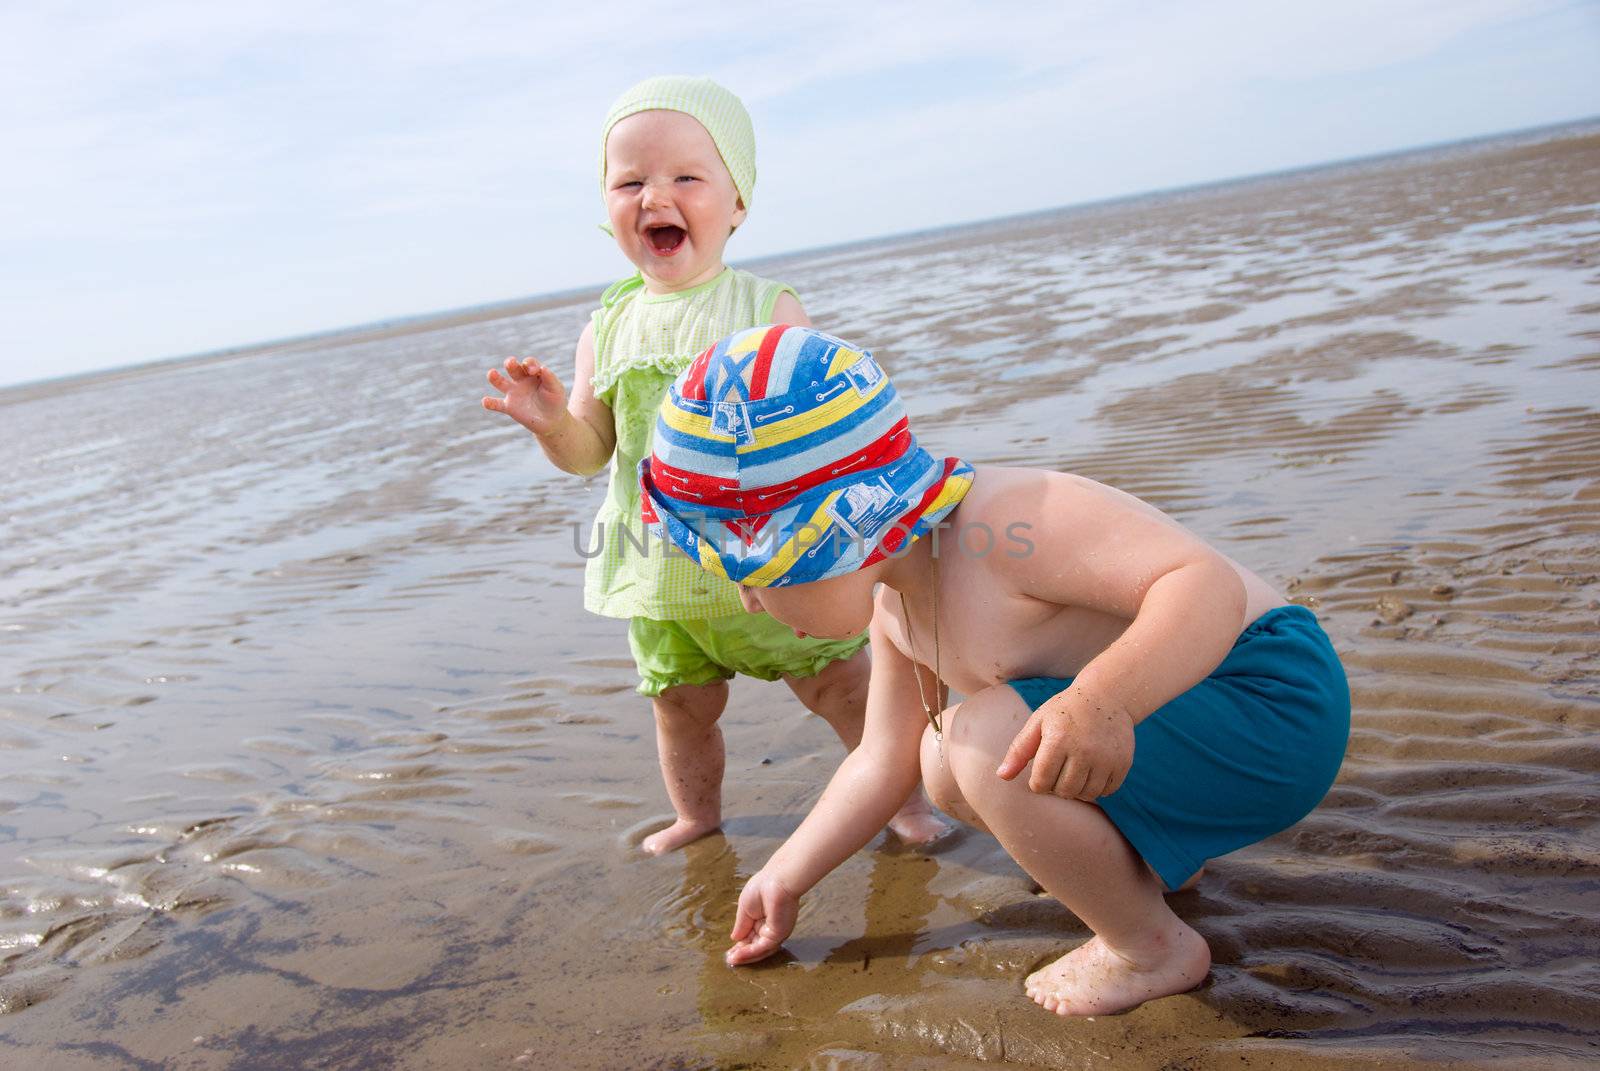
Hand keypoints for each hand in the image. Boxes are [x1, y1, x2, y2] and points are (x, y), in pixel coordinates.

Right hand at [482, 357, 568, 435]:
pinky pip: (497, 404)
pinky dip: (490, 403)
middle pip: (513, 367)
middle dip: (510, 363)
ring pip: (500, 382)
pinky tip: (486, 401)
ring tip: (491, 373)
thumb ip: (550, 379)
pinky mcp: (509, 407)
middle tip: (511, 363)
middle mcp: (521, 380)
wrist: (552, 421)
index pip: (528, 363)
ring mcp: (513, 393)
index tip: (535, 371)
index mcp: (533, 373)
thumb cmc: (555, 402)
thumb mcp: (556, 390)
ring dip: (494, 377)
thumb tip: (543, 368)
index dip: (530, 364)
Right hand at [726, 869, 798, 965]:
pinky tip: (738, 955)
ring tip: (731, 960)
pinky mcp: (779, 934)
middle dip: (742, 954)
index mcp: (762, 919)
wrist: (776, 881)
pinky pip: (763, 947)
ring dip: (745, 957)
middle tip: (730, 960)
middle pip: (755, 946)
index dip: (740, 946)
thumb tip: (735, 938)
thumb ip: (741, 925)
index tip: (729, 953)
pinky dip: (750, 953)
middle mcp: (770, 928)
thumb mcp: (745, 909)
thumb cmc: (761, 888)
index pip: (751, 937)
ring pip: (760, 950)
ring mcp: (776, 932)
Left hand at [995, 686, 1134, 801]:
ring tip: (1074, 771)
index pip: (1041, 783)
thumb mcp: (1038, 723)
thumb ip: (1019, 751)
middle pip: (1064, 791)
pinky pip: (1106, 791)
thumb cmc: (1065, 710)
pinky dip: (1097, 787)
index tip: (1041, 773)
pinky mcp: (1122, 764)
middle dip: (1056, 786)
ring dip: (1077, 789)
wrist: (1107, 696)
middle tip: (1058, 771)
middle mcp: (1083, 751)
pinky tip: (1091, 771)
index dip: (1037, 783)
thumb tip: (1001, 776)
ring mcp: (1106, 758)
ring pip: (1086, 795)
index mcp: (1057, 740)